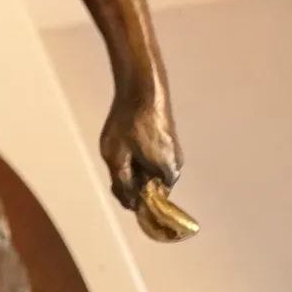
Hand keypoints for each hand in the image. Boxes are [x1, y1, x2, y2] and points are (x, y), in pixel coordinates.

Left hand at [100, 89, 182, 210]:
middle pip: (149, 185)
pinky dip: (138, 152)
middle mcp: (176, 167)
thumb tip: (130, 205)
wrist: (142, 86)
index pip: (148, 202)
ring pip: (149, 169)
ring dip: (134, 163)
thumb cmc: (128, 123)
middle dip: (131, 177)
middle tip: (117, 159)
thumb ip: (123, 184)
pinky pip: (151, 156)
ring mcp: (174, 152)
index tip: (116, 181)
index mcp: (167, 176)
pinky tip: (128, 136)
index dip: (130, 195)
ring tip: (122, 144)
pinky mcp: (168, 139)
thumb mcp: (117, 157)